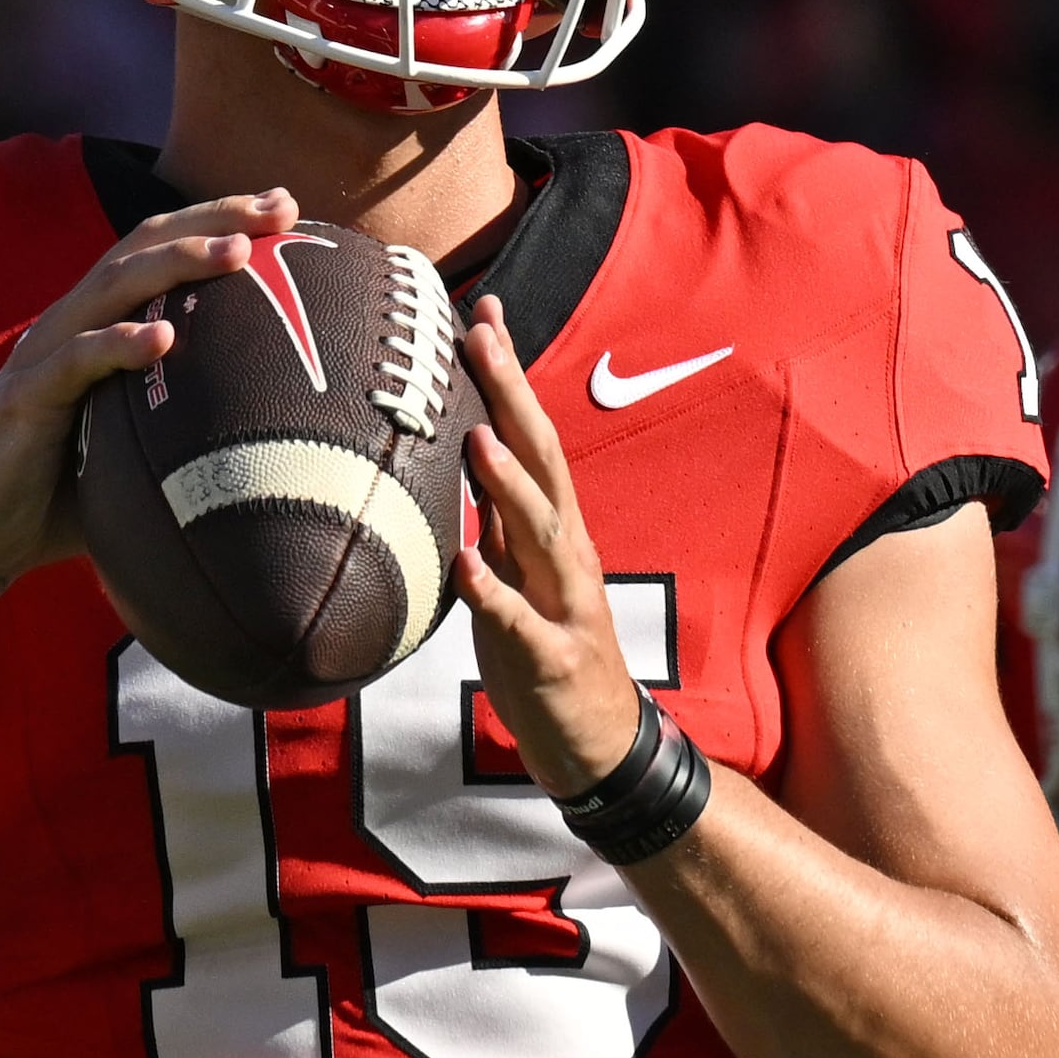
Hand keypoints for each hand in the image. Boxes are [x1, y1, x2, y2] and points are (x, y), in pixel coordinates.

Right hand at [0, 191, 299, 593]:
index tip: (288, 209)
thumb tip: (287, 430)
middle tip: (281, 209)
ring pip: (111, 287)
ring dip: (176, 262)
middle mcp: (72, 324)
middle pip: (142, 246)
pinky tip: (164, 339)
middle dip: (213, 220)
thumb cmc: (68, 494)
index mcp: (100, 323)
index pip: (161, 250)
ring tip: (236, 251)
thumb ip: (193, 418)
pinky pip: (74, 362)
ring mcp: (44, 355)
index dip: (219, 221)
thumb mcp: (144, 442)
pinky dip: (118, 344)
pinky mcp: (23, 398)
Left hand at [455, 296, 649, 797]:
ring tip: (476, 438)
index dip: (509, 375)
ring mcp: (563, 602)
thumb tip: (461, 450)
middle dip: (511, 397)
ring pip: (538, 532)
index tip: (481, 313)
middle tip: (480, 337)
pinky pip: (517, 620)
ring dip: (508, 484)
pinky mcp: (549, 656)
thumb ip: (496, 517)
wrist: (597, 744)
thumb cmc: (547, 653)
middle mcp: (565, 552)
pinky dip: (492, 590)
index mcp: (555, 528)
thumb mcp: (520, 574)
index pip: (531, 435)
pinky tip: (466, 563)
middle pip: (542, 460)